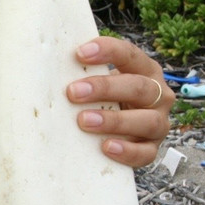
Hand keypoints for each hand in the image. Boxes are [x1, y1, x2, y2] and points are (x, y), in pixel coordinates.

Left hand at [66, 36, 171, 166]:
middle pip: (138, 87)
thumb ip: (85, 75)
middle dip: (105, 88)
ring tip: (85, 121)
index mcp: (146, 71)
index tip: (79, 53)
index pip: (130, 55)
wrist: (125, 132)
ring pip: (146, 121)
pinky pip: (145, 153)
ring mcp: (159, 124)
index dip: (108, 51)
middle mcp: (159, 96)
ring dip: (114, 120)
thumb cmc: (106, 100)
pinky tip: (106, 147)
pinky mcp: (152, 149)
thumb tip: (45, 70)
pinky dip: (126, 151)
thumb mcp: (101, 82)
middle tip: (73, 92)